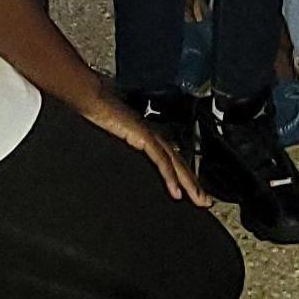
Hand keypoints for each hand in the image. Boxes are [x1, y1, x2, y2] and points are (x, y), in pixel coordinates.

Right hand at [79, 83, 207, 204]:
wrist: (93, 97)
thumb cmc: (101, 111)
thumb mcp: (116, 135)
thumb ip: (126, 144)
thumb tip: (126, 155)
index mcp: (149, 135)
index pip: (172, 158)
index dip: (184, 175)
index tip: (193, 191)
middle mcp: (154, 134)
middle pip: (179, 163)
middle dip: (194, 184)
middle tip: (205, 201)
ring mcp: (151, 135)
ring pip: (176, 163)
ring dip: (189, 183)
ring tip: (198, 200)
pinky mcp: (144, 137)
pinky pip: (161, 161)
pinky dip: (170, 177)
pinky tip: (176, 192)